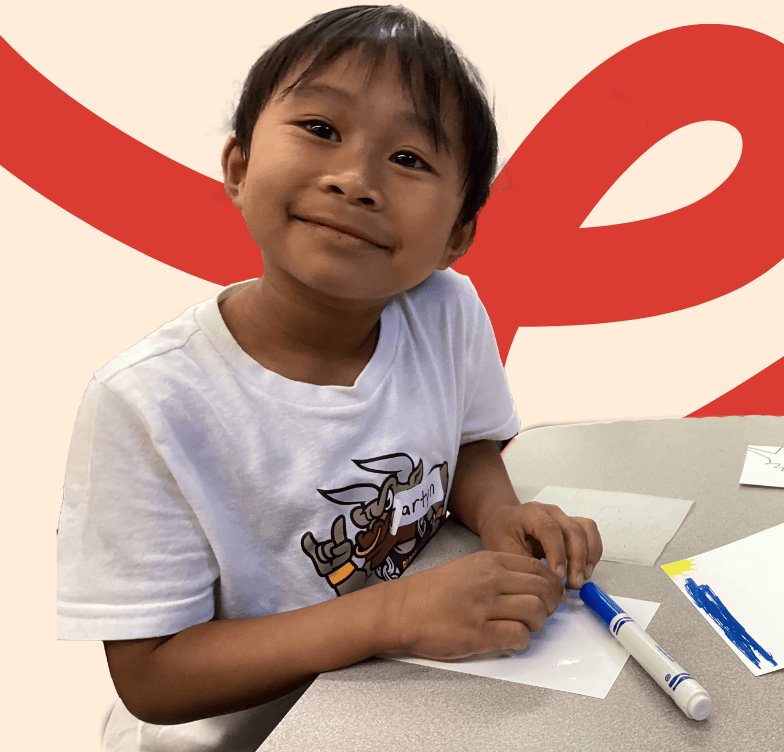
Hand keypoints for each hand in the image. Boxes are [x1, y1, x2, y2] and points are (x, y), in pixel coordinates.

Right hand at [387, 550, 564, 659]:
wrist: (404, 609)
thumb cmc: (435, 591)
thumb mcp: (469, 568)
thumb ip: (499, 573)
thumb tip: (532, 588)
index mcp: (489, 562)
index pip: (537, 568)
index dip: (551, 584)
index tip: (550, 595)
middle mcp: (490, 580)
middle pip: (542, 589)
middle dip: (550, 605)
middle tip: (543, 614)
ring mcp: (484, 607)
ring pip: (535, 612)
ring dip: (538, 623)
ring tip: (526, 627)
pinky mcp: (479, 634)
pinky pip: (518, 636)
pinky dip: (522, 641)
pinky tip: (510, 639)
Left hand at [478, 502, 602, 589]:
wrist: (501, 522)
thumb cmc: (500, 535)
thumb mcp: (503, 550)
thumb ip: (526, 565)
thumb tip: (549, 584)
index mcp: (531, 513)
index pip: (550, 529)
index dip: (557, 553)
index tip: (558, 576)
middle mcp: (551, 511)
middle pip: (573, 530)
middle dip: (576, 560)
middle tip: (573, 584)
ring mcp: (563, 516)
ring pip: (586, 530)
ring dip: (588, 556)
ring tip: (581, 578)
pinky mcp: (572, 525)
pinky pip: (590, 534)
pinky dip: (593, 552)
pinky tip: (585, 569)